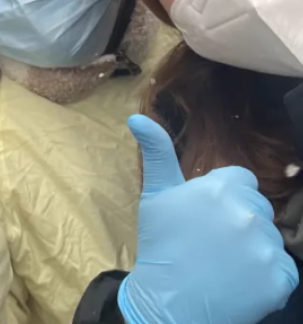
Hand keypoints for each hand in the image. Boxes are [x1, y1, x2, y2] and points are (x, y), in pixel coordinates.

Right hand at [119, 114, 298, 323]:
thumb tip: (137, 115)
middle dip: (240, 218)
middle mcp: (247, 213)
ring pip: (270, 236)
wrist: (168, 304)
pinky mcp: (280, 278)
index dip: (224, 195)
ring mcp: (266, 247)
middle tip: (212, 241)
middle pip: (258, 205)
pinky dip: (268, 276)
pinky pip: (284, 267)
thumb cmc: (160, 246)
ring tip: (224, 263)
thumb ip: (156, 152)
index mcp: (218, 189)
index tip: (206, 215)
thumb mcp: (155, 195)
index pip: (242, 179)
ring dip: (254, 247)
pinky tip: (240, 281)